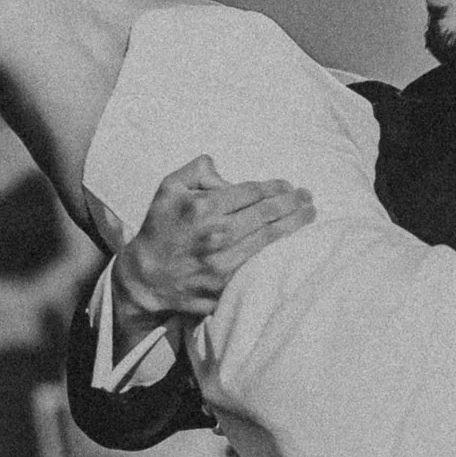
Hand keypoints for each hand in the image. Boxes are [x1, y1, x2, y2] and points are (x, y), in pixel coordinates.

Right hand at [114, 153, 314, 325]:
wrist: (146, 277)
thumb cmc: (159, 228)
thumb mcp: (169, 188)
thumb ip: (197, 170)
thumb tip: (224, 170)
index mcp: (203, 208)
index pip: (251, 192)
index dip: (274, 187)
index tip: (288, 186)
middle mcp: (216, 235)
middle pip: (266, 214)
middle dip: (292, 203)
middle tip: (308, 197)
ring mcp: (223, 264)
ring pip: (269, 240)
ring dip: (294, 225)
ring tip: (309, 214)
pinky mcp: (227, 287)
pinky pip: (260, 267)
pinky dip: (279, 253)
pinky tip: (293, 244)